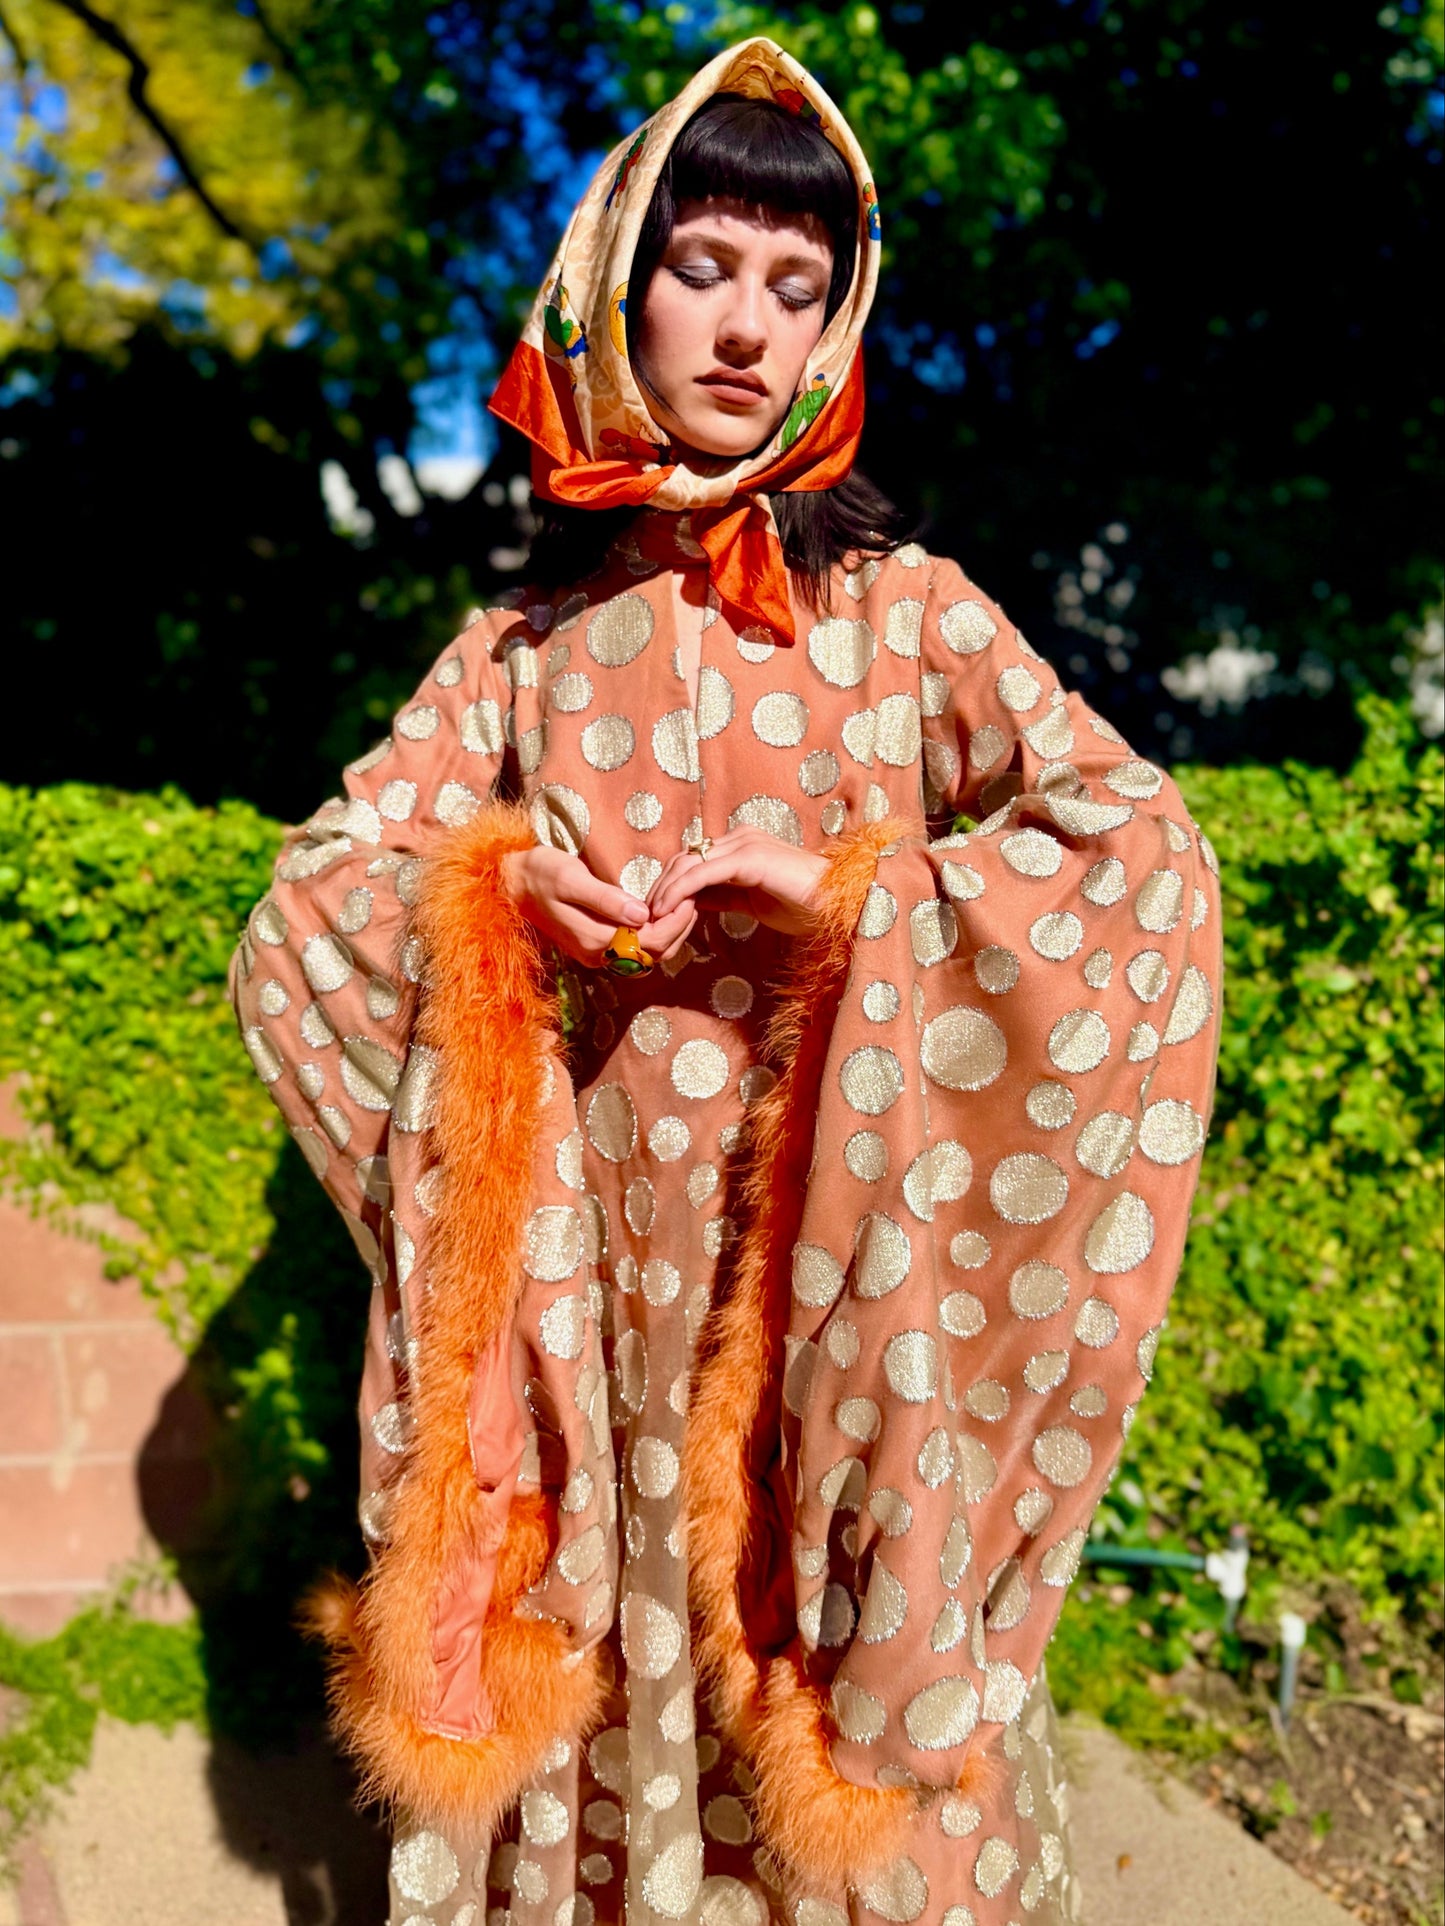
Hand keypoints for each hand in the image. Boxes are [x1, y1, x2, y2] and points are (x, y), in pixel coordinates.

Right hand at [502, 846, 695, 968]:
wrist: (511, 884)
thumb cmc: (540, 873)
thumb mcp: (571, 879)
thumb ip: (606, 899)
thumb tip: (641, 914)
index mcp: (594, 940)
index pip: (650, 943)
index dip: (675, 924)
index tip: (690, 897)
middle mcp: (597, 955)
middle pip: (653, 954)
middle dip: (678, 930)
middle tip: (693, 899)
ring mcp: (595, 955)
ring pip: (646, 956)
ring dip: (669, 935)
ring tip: (684, 906)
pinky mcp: (595, 948)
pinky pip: (634, 951)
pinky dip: (654, 937)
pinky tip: (661, 915)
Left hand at [646, 829, 827, 939]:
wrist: (840, 906)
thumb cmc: (804, 907)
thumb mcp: (752, 902)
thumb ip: (723, 895)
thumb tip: (694, 901)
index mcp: (743, 845)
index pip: (694, 859)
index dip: (671, 884)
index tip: (655, 910)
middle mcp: (740, 838)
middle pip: (685, 858)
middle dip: (661, 886)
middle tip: (645, 915)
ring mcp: (744, 845)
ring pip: (688, 863)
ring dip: (664, 890)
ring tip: (651, 916)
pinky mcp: (747, 858)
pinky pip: (701, 874)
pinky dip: (678, 891)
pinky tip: (665, 909)